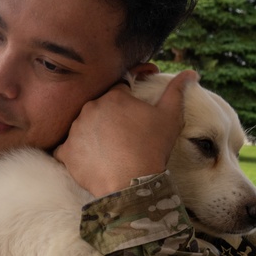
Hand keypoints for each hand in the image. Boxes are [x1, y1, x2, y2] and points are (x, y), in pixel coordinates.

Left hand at [54, 69, 197, 196]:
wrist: (130, 182)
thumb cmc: (152, 147)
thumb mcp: (170, 117)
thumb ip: (176, 91)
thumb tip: (190, 73)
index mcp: (113, 97)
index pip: (119, 90)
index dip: (130, 99)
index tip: (136, 113)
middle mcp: (89, 109)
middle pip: (100, 108)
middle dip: (111, 117)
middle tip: (125, 134)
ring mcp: (74, 131)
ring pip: (83, 126)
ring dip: (93, 133)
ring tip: (110, 148)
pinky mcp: (65, 152)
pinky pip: (66, 148)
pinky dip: (75, 152)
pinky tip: (89, 159)